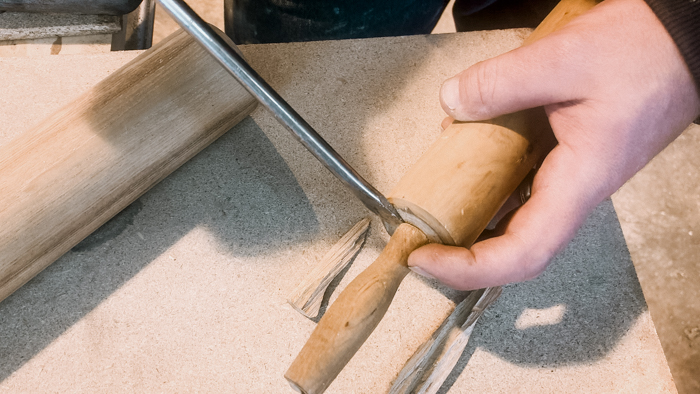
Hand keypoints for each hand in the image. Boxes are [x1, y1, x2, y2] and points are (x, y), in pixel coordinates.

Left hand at [407, 0, 699, 289]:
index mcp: (578, 184)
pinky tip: (462, 156)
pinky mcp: (566, 155)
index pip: (521, 254)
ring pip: (514, 215)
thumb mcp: (564, 60)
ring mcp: (570, 175)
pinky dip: (486, 179)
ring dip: (470, 216)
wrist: (682, 41)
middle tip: (416, 239)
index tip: (425, 260)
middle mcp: (573, 191)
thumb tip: (451, 103)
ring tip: (428, 204)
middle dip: (461, 251)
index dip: (469, 268)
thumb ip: (501, 84)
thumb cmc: (646, 55)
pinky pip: (519, 182)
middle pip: (512, 246)